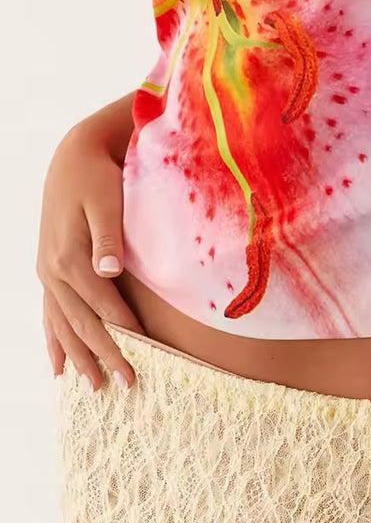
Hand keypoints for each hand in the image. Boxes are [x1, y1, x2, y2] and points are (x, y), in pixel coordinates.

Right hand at [36, 126, 146, 390]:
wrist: (73, 157)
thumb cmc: (97, 178)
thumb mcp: (105, 201)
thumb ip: (109, 237)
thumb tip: (109, 271)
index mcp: (70, 258)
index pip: (103, 305)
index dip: (125, 331)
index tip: (147, 354)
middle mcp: (53, 271)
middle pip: (82, 323)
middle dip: (105, 355)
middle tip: (129, 383)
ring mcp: (47, 273)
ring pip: (63, 325)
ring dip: (79, 357)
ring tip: (95, 387)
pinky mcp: (49, 269)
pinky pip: (50, 314)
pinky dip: (55, 342)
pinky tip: (58, 367)